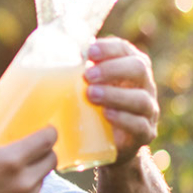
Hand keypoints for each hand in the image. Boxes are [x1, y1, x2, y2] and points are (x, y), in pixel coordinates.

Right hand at [0, 79, 57, 192]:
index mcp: (9, 161)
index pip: (49, 139)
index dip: (45, 130)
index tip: (36, 129)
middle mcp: (21, 186)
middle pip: (51, 162)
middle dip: (42, 151)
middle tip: (24, 146)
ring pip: (41, 184)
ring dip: (32, 174)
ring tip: (12, 169)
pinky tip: (6, 191)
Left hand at [83, 38, 159, 165]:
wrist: (108, 144)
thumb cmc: (91, 106)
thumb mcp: (83, 86)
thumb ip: (73, 71)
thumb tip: (45, 54)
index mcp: (128, 67)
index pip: (125, 49)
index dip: (109, 48)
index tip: (89, 52)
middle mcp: (143, 85)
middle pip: (139, 68)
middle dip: (113, 69)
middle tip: (88, 75)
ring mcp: (147, 110)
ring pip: (140, 98)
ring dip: (115, 94)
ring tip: (91, 94)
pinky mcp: (145, 133)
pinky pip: (139, 125)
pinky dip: (123, 119)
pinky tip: (106, 115)